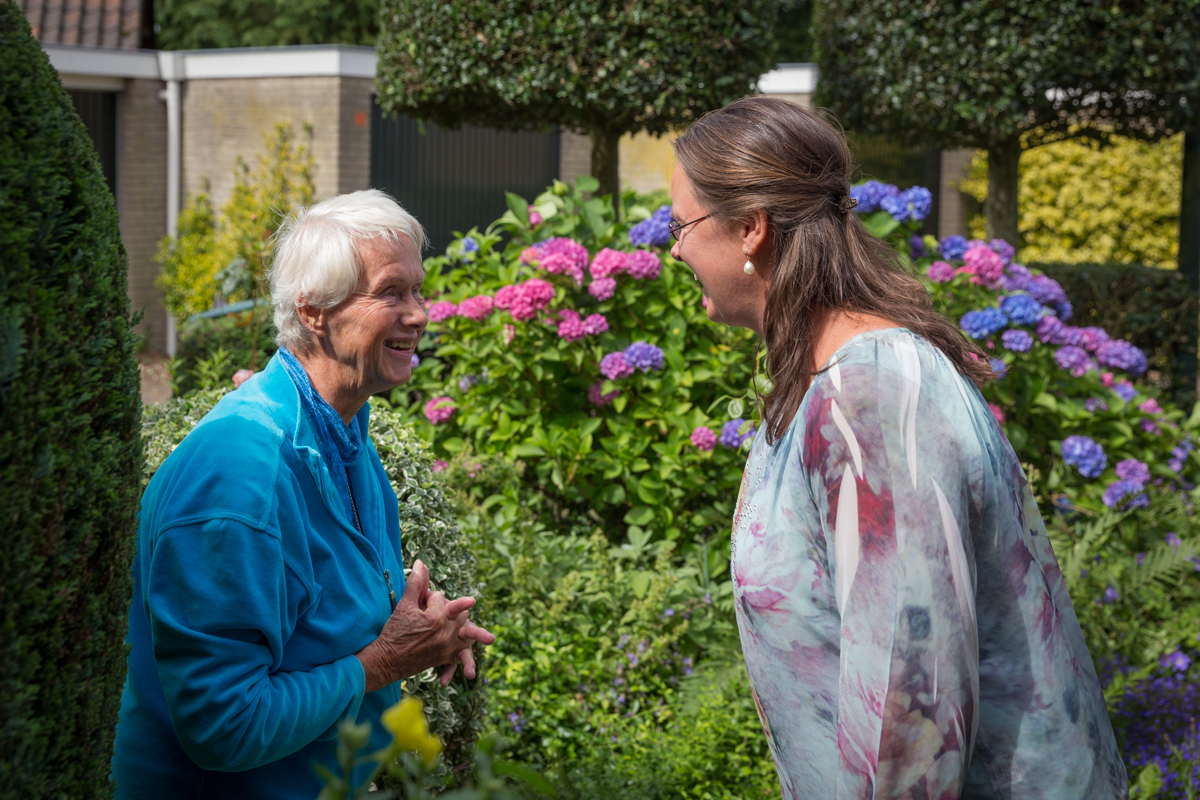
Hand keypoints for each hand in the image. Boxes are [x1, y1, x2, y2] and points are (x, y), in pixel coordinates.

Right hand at [355, 560, 494, 692]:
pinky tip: (470, 665)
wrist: (386, 660)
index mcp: (436, 617)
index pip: (440, 598)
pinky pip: (459, 657)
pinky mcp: (444, 658)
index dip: (429, 597)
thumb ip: (415, 583)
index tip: (420, 601)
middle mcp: (446, 632)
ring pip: (467, 635)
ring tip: (491, 639)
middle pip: (460, 614)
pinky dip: (464, 660)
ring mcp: (447, 647)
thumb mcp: (404, 605)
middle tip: (445, 607)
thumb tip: (420, 563)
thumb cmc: (394, 631)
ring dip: (477, 634)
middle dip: (454, 608)